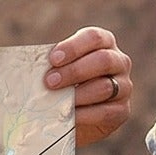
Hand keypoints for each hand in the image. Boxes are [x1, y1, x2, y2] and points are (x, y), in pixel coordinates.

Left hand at [47, 27, 133, 149]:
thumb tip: (31, 66)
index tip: (53, 59)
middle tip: (50, 82)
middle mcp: (119, 62)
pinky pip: (106, 112)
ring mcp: (124, 86)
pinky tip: (69, 115)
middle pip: (103, 60)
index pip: (94, 37)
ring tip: (57, 101)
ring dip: (78, 94)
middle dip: (74, 71)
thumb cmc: (61, 85)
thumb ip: (50, 64)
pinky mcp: (122, 111)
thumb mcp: (57, 69)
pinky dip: (85, 115)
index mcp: (103, 43)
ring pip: (105, 87)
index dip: (73, 47)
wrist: (70, 116)